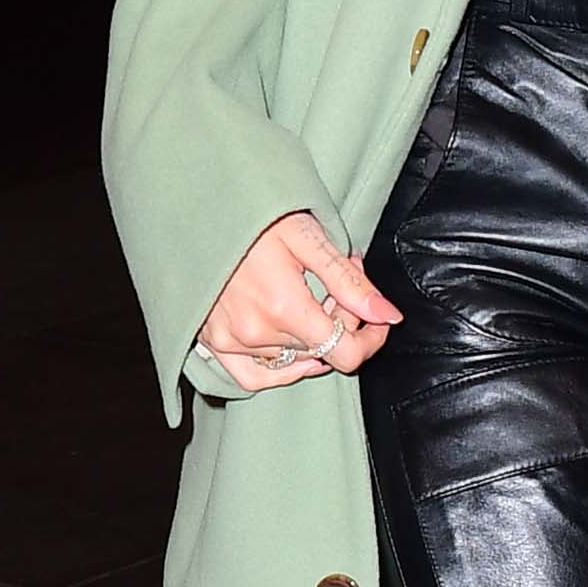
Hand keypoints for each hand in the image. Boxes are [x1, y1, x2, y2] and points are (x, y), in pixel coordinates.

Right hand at [197, 211, 401, 391]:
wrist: (199, 209)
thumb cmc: (254, 215)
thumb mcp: (308, 238)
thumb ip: (349, 283)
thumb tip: (388, 315)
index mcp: (283, 307)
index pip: (345, 353)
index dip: (371, 340)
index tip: (377, 320)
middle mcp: (255, 333)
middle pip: (321, 351)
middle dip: (340, 321)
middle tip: (335, 280)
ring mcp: (230, 341)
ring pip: (294, 360)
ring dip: (311, 335)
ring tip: (308, 294)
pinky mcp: (213, 343)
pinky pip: (253, 377)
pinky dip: (280, 368)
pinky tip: (292, 343)